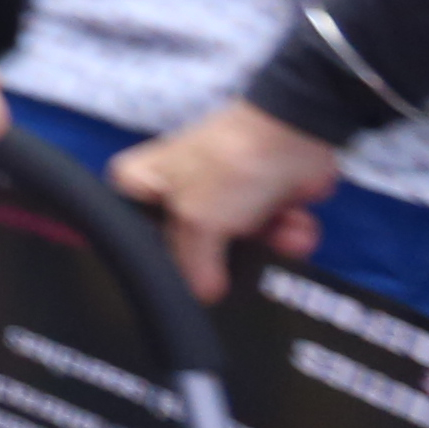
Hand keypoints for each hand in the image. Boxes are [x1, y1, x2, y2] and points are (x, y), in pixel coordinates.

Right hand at [114, 97, 344, 301]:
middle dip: (227, 256)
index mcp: (140, 184)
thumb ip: (192, 266)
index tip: (184, 277)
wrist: (296, 133)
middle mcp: (174, 192)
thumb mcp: (197, 220)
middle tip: (240, 248)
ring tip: (277, 230)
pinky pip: (267, 240)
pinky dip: (286, 235)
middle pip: (189, 251)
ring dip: (266, 244)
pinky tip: (294, 223)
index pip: (132, 236)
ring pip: (235, 250)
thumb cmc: (229, 163)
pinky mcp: (254, 204)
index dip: (157, 262)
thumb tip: (201, 295)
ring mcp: (217, 199)